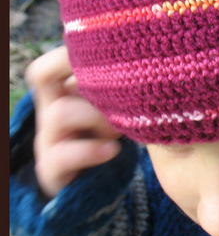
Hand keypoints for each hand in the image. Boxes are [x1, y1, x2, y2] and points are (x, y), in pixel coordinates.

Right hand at [26, 46, 121, 198]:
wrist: (105, 180)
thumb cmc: (119, 129)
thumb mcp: (122, 103)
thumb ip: (128, 82)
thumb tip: (157, 60)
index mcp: (66, 88)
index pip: (51, 62)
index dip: (72, 55)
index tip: (111, 58)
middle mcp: (51, 107)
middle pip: (43, 75)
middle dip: (88, 80)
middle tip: (123, 94)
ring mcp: (49, 137)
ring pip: (59, 112)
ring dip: (97, 117)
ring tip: (121, 128)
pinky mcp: (52, 167)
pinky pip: (61, 155)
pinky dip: (89, 150)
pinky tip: (112, 150)